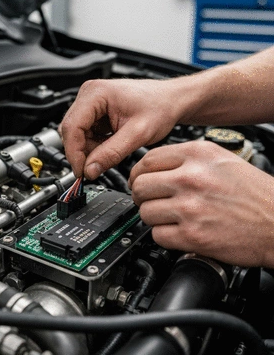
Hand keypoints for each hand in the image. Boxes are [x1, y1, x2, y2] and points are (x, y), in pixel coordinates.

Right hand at [59, 78, 182, 178]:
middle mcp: (89, 94)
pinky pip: (85, 134)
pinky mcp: (95, 112)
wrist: (171, 101)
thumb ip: (111, 154)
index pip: (71, 126)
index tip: (82, 171)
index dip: (74, 153)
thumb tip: (89, 170)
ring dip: (90, 150)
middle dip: (82, 153)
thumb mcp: (137, 134)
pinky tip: (111, 146)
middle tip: (96, 168)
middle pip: (71, 131)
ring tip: (112, 152)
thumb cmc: (160, 106)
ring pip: (77, 135)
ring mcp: (90, 103)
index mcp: (96, 93)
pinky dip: (95, 146)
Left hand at [128, 140, 273, 267]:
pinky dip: (164, 235)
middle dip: (141, 195)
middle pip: (139, 186)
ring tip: (169, 217)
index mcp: (197, 154)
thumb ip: (184, 159)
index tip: (138, 180)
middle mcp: (191, 178)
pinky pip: (157, 235)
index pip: (147, 160)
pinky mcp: (193, 236)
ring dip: (153, 217)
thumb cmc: (253, 192)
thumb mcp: (220, 159)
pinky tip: (178, 230)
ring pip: (144, 212)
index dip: (138, 173)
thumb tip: (152, 166)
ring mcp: (190, 207)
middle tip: (150, 200)